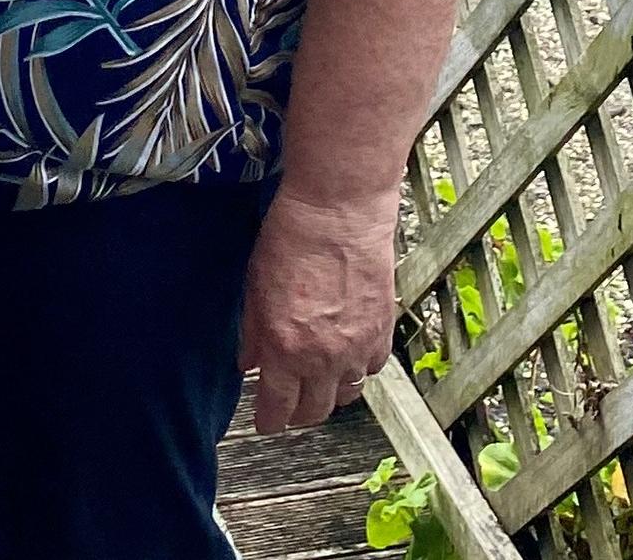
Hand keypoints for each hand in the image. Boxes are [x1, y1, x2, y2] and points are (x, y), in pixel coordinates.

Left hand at [240, 188, 397, 433]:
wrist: (339, 209)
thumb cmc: (291, 237)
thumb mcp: (255, 285)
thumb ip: (252, 332)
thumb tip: (249, 362)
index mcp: (285, 349)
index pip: (277, 408)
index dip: (269, 421)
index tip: (266, 423)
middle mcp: (324, 358)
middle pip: (314, 411)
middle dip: (298, 413)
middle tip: (289, 406)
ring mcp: (358, 347)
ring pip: (346, 394)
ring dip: (330, 393)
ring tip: (318, 382)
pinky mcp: (382, 331)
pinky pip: (372, 368)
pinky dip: (359, 368)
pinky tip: (348, 356)